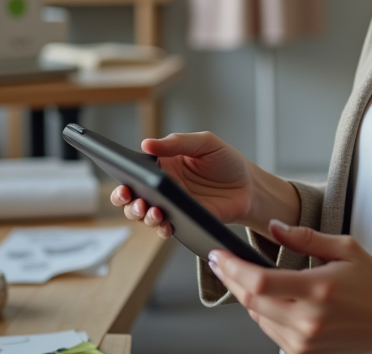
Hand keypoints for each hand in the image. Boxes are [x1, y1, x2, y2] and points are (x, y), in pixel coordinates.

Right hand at [109, 132, 297, 238]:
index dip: (123, 175)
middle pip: (133, 196)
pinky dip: (160, 228)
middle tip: (131, 197)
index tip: (121, 178)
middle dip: (125, 199)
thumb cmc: (226, 161)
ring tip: (152, 209)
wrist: (249, 186)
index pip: (136, 170)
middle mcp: (163, 187)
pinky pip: (164, 228)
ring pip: (144, 214)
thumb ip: (177, 142)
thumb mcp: (205, 143)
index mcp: (163, 165)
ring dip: (142, 214)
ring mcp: (171, 206)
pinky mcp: (182, 222)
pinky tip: (164, 224)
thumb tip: (146, 143)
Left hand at [210, 220, 371, 353]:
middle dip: (230, 278)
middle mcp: (308, 320)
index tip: (218, 254)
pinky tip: (265, 296)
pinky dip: (260, 311)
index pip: (260, 281)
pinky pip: (268, 330)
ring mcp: (304, 340)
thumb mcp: (346, 249)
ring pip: (255, 317)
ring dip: (244, 294)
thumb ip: (305, 237)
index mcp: (318, 289)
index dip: (233, 267)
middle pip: (251, 300)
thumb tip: (275, 228)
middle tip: (220, 260)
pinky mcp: (302, 352)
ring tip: (244, 274)